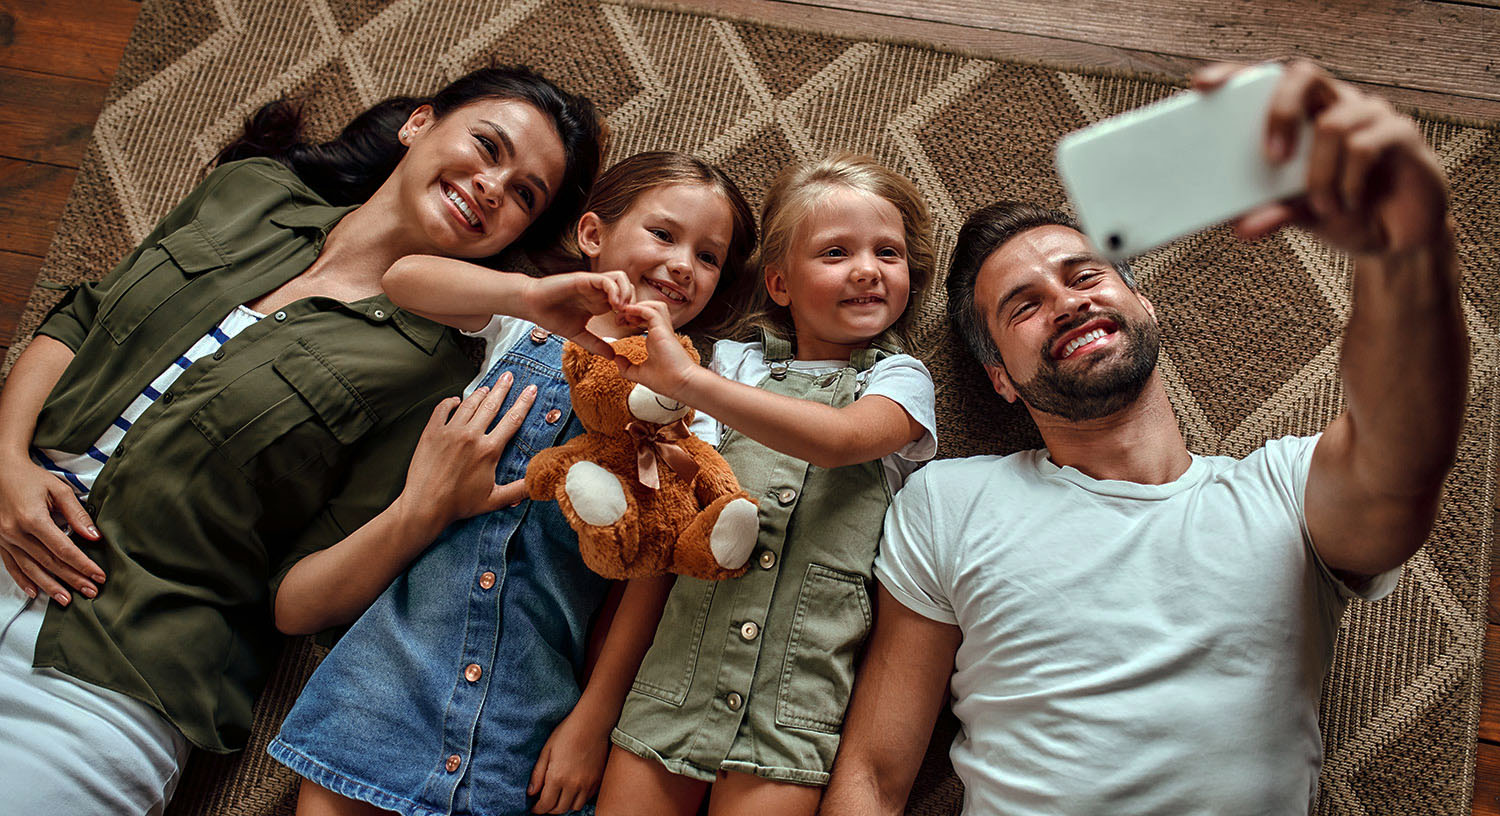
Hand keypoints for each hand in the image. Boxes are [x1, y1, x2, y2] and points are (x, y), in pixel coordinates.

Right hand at [0, 453, 103, 604]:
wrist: (0, 470)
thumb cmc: (31, 478)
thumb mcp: (58, 489)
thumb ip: (77, 513)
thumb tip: (94, 537)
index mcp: (33, 519)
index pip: (64, 549)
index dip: (83, 564)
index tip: (99, 575)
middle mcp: (16, 532)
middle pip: (49, 562)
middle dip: (72, 579)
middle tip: (91, 592)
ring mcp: (5, 539)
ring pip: (31, 569)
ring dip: (50, 586)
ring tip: (67, 600)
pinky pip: (11, 565)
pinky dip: (24, 580)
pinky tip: (34, 592)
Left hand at [395, 375, 536, 532]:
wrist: (425, 505)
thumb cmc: (460, 504)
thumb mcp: (494, 499)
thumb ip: (519, 490)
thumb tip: (540, 483)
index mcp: (489, 450)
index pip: (512, 420)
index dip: (523, 403)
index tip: (531, 389)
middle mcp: (471, 436)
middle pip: (491, 405)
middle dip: (502, 388)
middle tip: (509, 376)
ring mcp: (450, 432)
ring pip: (469, 404)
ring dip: (480, 393)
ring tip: (487, 386)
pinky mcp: (432, 432)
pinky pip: (442, 409)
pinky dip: (450, 402)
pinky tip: (455, 400)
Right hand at [523, 271, 635, 358]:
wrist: (532, 304)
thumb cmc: (552, 316)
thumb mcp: (578, 334)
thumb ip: (595, 344)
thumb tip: (612, 357)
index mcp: (599, 302)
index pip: (626, 300)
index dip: (631, 312)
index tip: (626, 327)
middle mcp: (598, 291)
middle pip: (629, 287)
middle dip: (633, 303)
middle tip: (626, 319)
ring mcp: (593, 284)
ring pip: (621, 278)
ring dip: (626, 294)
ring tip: (620, 311)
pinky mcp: (584, 279)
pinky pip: (607, 279)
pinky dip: (615, 291)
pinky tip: (612, 305)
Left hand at [527, 707, 611, 813]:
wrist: (592, 723)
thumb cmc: (567, 733)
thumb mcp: (546, 750)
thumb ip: (538, 774)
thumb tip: (531, 793)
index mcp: (557, 777)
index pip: (546, 805)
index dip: (538, 809)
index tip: (534, 808)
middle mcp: (573, 785)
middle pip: (560, 809)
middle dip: (549, 809)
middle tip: (545, 803)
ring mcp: (588, 784)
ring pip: (574, 807)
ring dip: (565, 805)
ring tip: (559, 796)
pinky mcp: (598, 780)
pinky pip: (587, 798)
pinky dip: (578, 798)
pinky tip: (573, 789)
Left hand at [613, 301, 700, 400]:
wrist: (679, 384)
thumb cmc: (666, 381)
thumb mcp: (640, 374)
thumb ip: (627, 367)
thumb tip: (616, 359)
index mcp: (657, 338)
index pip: (646, 319)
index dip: (631, 317)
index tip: (620, 324)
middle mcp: (661, 331)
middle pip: (650, 308)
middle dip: (633, 309)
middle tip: (619, 318)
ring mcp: (663, 329)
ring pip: (654, 306)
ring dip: (638, 306)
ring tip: (625, 315)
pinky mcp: (662, 329)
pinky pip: (650, 311)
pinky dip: (638, 309)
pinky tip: (627, 313)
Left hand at [1193, 60, 1448, 255]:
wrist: (1393, 239)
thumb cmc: (1339, 212)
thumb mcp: (1295, 214)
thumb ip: (1269, 211)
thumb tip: (1242, 226)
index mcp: (1302, 113)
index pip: (1266, 78)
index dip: (1234, 73)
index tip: (1201, 86)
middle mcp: (1334, 102)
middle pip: (1302, 74)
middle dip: (1280, 112)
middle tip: (1271, 158)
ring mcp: (1369, 113)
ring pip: (1332, 124)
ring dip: (1319, 176)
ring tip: (1322, 206)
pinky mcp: (1401, 132)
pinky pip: (1365, 145)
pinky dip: (1348, 182)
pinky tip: (1346, 202)